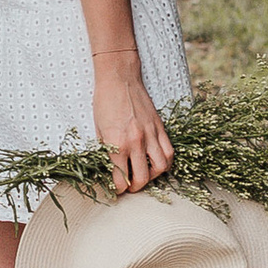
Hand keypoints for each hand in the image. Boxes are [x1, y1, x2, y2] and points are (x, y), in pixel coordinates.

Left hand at [94, 68, 176, 194]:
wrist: (118, 77)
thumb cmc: (104, 101)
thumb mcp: (98, 128)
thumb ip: (105, 149)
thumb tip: (109, 167)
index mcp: (116, 143)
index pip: (120, 178)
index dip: (117, 189)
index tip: (116, 190)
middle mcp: (135, 142)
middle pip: (141, 178)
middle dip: (135, 187)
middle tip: (130, 187)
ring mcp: (150, 134)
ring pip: (161, 167)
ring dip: (153, 176)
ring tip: (144, 174)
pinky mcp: (160, 127)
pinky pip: (169, 151)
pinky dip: (165, 162)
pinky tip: (157, 162)